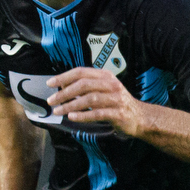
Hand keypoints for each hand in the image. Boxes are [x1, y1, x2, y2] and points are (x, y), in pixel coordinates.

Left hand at [46, 67, 160, 137]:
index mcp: (105, 76)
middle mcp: (111, 84)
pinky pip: (97, 113)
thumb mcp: (103, 90)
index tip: (50, 84)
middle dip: (64, 93)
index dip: (64, 77)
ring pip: (89, 99)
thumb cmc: (116, 103)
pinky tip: (72, 117)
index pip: (81, 72)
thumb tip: (62, 86)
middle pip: (84, 85)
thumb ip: (86, 87)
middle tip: (51, 101)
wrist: (139, 117)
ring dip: (70, 105)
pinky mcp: (118, 113)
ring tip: (58, 111)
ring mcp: (116, 98)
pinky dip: (83, 115)